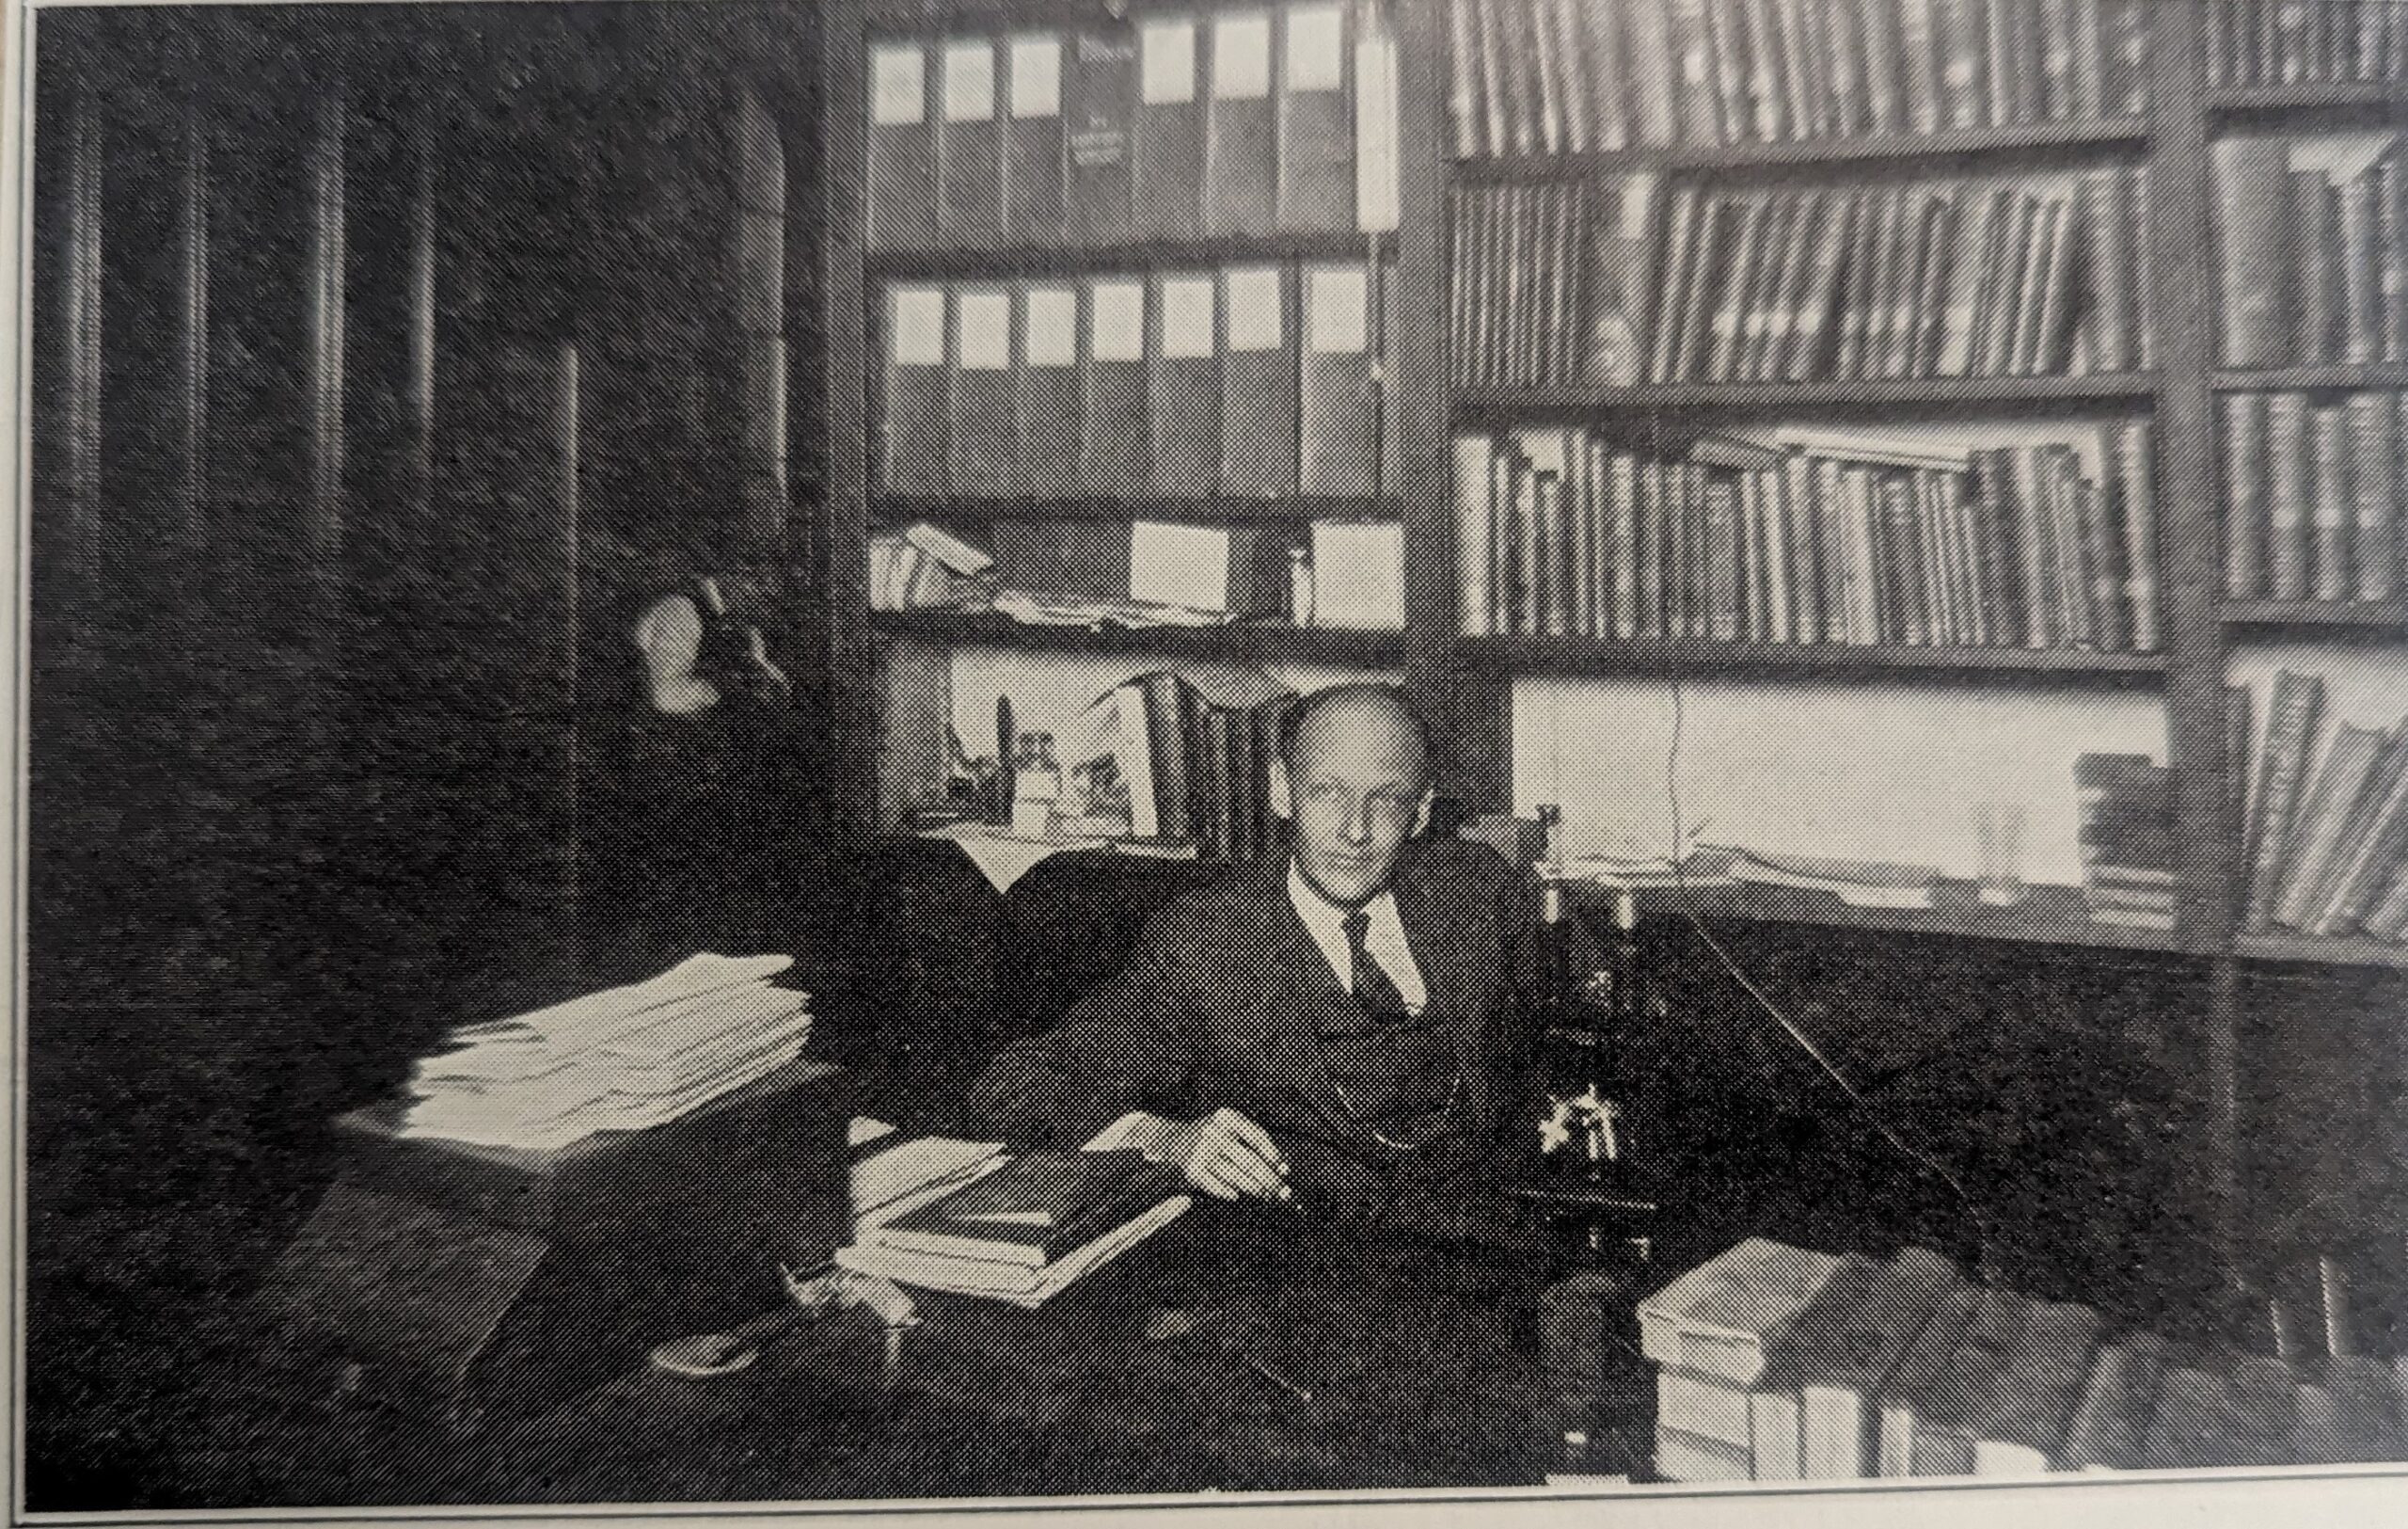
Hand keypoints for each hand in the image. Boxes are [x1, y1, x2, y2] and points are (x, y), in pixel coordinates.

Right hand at [1126, 1108, 1291, 1202]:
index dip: (1274, 1156)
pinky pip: (1217, 1186)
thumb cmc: (1211, 1135)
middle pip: (1249, 1161)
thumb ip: (1254, 1141)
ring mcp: (1201, 1150)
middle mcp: (1213, 1131)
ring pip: (1236, 1176)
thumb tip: (1282, 1166)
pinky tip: (1238, 1196)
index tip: (1285, 1171)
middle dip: (1269, 1179)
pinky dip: (1229, 1192)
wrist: (1171, 1139)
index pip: (1257, 1137)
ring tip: (1265, 1196)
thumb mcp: (1229, 1126)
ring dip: (1254, 1189)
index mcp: (1226, 1117)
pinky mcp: (1192, 1169)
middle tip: (1282, 1193)